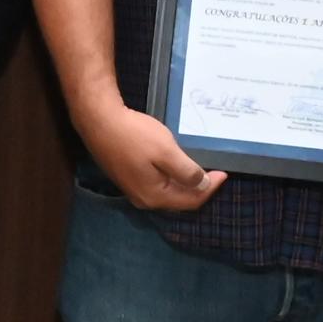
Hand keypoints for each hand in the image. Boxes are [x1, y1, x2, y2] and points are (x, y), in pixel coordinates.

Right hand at [80, 100, 223, 213]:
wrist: (98, 120)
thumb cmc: (134, 135)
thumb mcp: (167, 151)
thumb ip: (187, 172)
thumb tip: (202, 185)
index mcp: (155, 197)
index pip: (191, 201)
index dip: (210, 188)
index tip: (224, 173)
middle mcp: (144, 199)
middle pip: (179, 200)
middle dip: (199, 188)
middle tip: (215, 172)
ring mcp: (133, 189)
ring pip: (168, 192)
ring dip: (185, 183)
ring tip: (199, 169)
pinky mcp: (128, 178)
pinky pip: (157, 184)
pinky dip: (172, 177)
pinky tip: (176, 165)